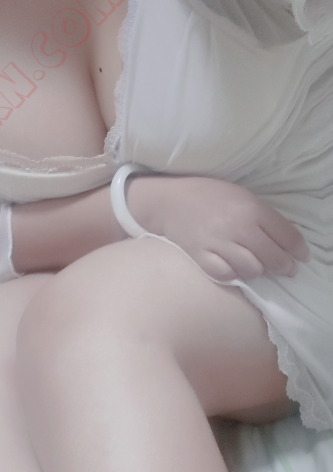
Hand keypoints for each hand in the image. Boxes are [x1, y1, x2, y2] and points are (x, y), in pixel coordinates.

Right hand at [133, 175, 311, 281]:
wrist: (170, 200)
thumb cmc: (208, 196)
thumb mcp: (241, 196)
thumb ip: (262, 216)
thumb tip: (284, 241)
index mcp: (251, 208)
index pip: (286, 235)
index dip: (298, 250)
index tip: (301, 257)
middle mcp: (237, 226)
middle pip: (273, 257)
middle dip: (284, 266)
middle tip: (285, 269)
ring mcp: (218, 243)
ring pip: (252, 269)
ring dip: (257, 270)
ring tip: (255, 266)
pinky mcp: (200, 256)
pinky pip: (225, 275)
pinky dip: (233, 274)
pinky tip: (233, 268)